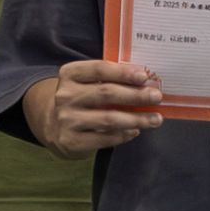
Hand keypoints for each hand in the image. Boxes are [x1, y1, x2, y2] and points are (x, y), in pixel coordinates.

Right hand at [31, 58, 160, 156]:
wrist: (53, 126)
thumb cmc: (80, 98)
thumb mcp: (86, 82)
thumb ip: (109, 78)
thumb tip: (145, 81)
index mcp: (69, 74)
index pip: (98, 69)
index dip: (122, 72)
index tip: (144, 76)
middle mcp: (65, 96)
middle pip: (106, 93)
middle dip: (135, 95)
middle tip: (156, 97)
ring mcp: (67, 119)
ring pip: (109, 118)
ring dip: (136, 119)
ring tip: (155, 119)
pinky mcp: (71, 141)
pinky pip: (105, 138)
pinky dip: (124, 134)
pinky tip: (135, 130)